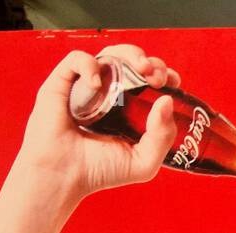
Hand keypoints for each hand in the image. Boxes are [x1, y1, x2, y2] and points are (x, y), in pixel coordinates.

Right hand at [14, 44, 181, 201]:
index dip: (163, 74)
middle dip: (151, 63)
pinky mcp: (63, 82)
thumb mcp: (144, 162)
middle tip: (157, 78)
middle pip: (134, 62)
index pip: (150, 80)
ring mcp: (88, 86)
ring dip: (129, 54)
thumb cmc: (100, 171)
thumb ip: (162, 137)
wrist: (64, 176)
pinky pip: (77, 59)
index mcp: (130, 108)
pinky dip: (89, 66)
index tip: (173, 82)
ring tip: (140, 70)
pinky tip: (97, 86)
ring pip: (110, 53)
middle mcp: (110, 93)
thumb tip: (167, 101)